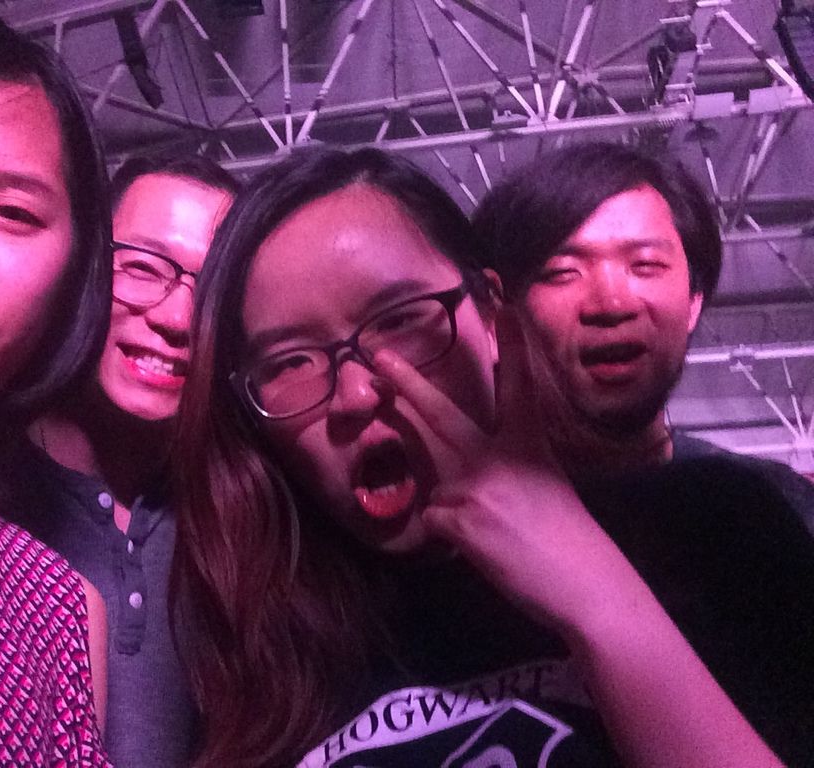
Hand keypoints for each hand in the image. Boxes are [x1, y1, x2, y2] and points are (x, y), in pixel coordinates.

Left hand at [373, 307, 639, 635]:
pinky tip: (480, 549)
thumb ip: (505, 472)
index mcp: (529, 446)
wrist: (587, 587)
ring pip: (429, 469)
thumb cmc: (570, 543)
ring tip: (418, 452)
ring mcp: (477, 487)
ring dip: (421, 464)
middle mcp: (500, 458)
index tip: (502, 305)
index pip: (517, 386)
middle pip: (442, 414)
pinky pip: (435, 519)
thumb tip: (465, 477)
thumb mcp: (544, 489)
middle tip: (378, 354)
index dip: (511, 345)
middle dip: (406, 382)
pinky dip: (449, 534)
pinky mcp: (460, 521)